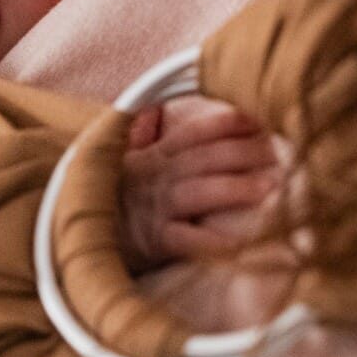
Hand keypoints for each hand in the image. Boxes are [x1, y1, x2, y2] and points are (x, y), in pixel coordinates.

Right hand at [119, 105, 279, 270]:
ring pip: (200, 192)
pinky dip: (215, 242)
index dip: (226, 123)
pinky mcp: (153, 241)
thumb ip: (147, 142)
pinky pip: (188, 240)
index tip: (258, 118)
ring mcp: (155, 208)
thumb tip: (161, 114)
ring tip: (270, 186)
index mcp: (153, 158)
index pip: (193, 134)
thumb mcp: (127, 168)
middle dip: (244, 151)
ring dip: (237, 187)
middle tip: (280, 152)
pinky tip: (242, 242)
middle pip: (205, 158)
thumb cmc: (111, 206)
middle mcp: (156, 178)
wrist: (76, 240)